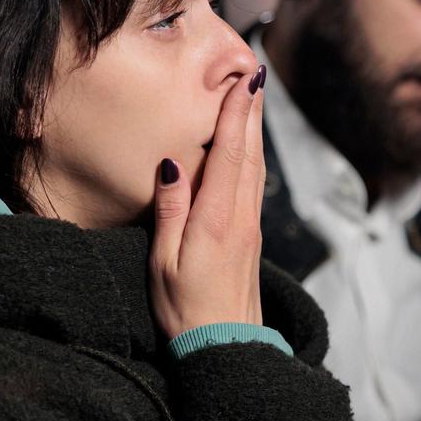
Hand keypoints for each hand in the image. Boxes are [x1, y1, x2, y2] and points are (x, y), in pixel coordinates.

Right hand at [149, 65, 266, 339]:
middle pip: (250, 153)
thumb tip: (172, 164)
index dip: (237, 114)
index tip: (244, 79)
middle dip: (252, 111)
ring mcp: (250, 228)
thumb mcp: (164, 262)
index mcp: (217, 219)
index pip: (229, 154)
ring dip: (255, 129)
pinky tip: (248, 147)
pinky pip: (254, 186)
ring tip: (254, 97)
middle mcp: (241, 218)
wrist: (226, 348)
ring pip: (256, 168)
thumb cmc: (186, 311)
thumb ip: (169, 210)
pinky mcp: (251, 238)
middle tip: (254, 72)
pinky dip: (252, 156)